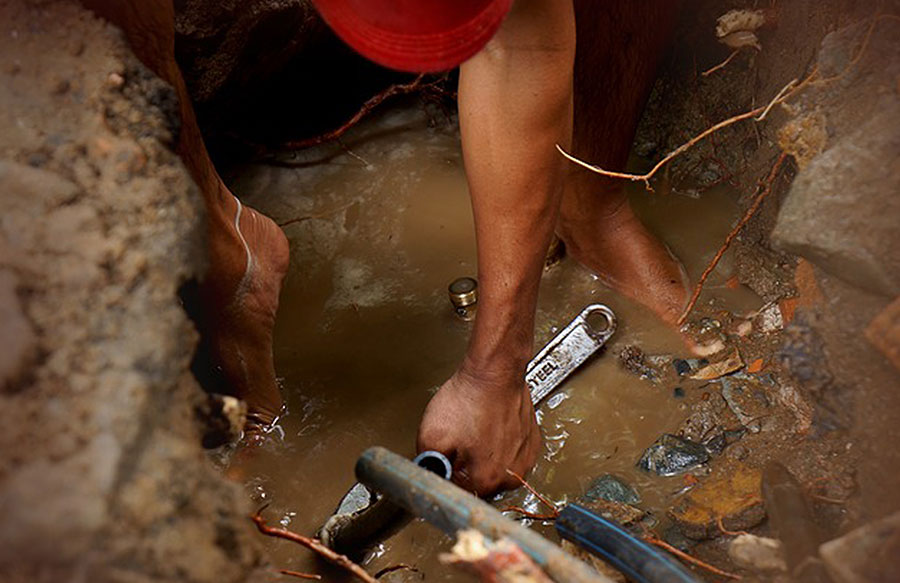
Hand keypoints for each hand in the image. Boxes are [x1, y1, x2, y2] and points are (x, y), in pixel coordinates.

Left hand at [416, 367, 540, 495]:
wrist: (495, 371)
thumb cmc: (469, 398)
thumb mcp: (431, 436)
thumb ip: (428, 467)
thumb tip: (430, 481)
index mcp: (486, 480)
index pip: (458, 493)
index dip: (445, 474)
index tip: (444, 459)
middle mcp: (511, 476)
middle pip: (477, 484)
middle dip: (464, 466)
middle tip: (458, 440)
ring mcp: (525, 460)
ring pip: (493, 469)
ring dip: (482, 456)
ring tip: (474, 430)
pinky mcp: (531, 444)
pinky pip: (509, 455)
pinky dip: (498, 445)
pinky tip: (488, 427)